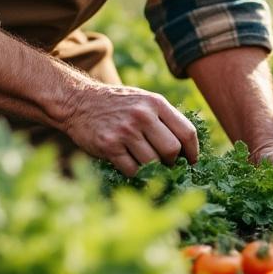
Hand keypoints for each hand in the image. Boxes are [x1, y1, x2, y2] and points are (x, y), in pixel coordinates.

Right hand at [61, 83, 198, 174]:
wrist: (79, 102)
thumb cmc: (118, 105)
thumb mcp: (144, 101)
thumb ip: (165, 119)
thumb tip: (187, 149)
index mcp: (156, 103)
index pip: (187, 132)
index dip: (193, 151)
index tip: (192, 161)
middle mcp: (142, 116)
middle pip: (172, 150)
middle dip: (172, 162)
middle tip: (166, 164)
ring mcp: (125, 131)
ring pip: (152, 163)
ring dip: (153, 169)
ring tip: (148, 165)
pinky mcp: (109, 146)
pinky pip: (133, 170)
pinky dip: (136, 173)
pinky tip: (132, 165)